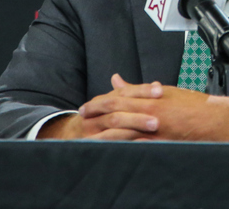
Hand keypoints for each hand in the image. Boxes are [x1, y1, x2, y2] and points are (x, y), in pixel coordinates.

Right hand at [37, 74, 162, 139]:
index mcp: (104, 101)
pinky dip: (126, 141)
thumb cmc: (100, 121)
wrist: (68, 137)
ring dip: (135, 124)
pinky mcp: (90, 143)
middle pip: (118, 106)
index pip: (124, 92)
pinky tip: (141, 142)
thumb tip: (157, 84)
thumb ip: (135, 97)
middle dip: (139, 109)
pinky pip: (108, 141)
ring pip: (114, 123)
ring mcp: (91, 128)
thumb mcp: (114, 106)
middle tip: (159, 113)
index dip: (142, 90)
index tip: (160, 90)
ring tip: (154, 127)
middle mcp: (96, 112)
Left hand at [38, 74, 228, 141]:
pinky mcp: (160, 142)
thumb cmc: (196, 106)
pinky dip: (119, 147)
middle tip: (82, 116)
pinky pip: (134, 145)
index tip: (89, 104)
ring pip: (121, 129)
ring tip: (86, 137)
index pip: (120, 96)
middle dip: (96, 114)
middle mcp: (152, 109)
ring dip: (102, 133)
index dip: (101, 100)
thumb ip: (141, 89)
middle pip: (116, 110)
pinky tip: (108, 150)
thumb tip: (120, 81)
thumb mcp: (169, 92)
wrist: (215, 120)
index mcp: (154, 96)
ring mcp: (155, 127)